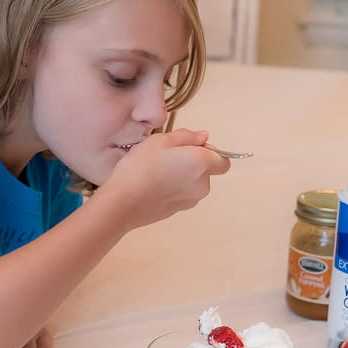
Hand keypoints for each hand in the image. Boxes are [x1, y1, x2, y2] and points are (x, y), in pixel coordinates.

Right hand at [100, 128, 230, 229]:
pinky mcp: (179, 210)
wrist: (123, 202)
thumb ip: (188, 136)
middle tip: (166, 156)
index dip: (209, 151)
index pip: (223, 160)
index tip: (189, 148)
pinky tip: (154, 184)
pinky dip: (174, 188)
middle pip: (207, 171)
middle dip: (193, 163)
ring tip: (157, 171)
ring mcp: (191, 200)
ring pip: (194, 183)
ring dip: (182, 176)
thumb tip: (204, 137)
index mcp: (202, 163)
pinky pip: (182, 194)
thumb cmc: (141, 167)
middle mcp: (203, 184)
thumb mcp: (161, 140)